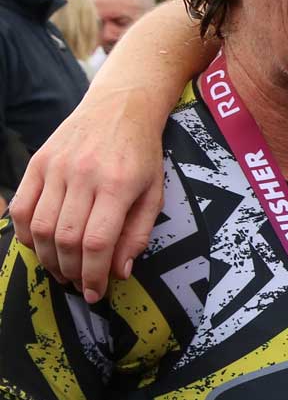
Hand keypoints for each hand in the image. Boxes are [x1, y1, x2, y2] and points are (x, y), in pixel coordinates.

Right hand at [12, 83, 164, 299]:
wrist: (121, 106)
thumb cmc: (142, 154)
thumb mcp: (154, 193)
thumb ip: (138, 233)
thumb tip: (119, 272)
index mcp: (117, 185)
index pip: (96, 242)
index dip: (93, 274)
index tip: (95, 293)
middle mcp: (82, 176)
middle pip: (65, 238)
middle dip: (71, 271)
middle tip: (78, 284)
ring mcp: (55, 168)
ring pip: (39, 226)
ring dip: (48, 258)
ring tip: (62, 271)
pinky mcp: (37, 162)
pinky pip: (21, 207)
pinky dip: (25, 234)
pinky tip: (39, 247)